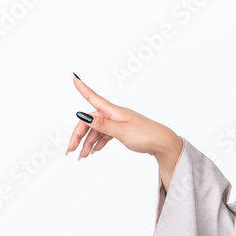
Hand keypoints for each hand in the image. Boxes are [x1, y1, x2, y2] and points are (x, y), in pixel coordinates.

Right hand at [66, 74, 181, 162]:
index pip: (94, 98)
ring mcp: (119, 123)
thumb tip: (82, 115)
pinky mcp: (123, 131)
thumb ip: (101, 125)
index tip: (74, 79)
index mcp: (114, 112)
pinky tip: (95, 151)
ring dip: (88, 142)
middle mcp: (115, 115)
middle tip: (71, 150)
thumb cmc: (146, 135)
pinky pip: (106, 134)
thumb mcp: (121, 131)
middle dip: (78, 135)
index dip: (83, 89)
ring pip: (97, 130)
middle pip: (90, 121)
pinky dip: (99, 142)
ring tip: (82, 156)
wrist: (164, 144)